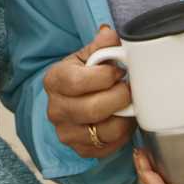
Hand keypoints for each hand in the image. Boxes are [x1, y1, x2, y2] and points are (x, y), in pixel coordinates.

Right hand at [42, 25, 136, 158]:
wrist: (72, 100)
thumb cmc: (81, 75)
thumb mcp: (87, 56)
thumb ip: (101, 45)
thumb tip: (110, 34)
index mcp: (54, 80)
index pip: (78, 82)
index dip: (104, 77)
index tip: (118, 71)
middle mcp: (55, 109)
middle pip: (92, 109)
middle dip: (119, 97)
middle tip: (129, 89)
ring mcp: (66, 132)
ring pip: (104, 131)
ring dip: (124, 117)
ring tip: (129, 105)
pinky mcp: (80, 149)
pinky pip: (108, 147)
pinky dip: (122, 134)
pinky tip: (122, 119)